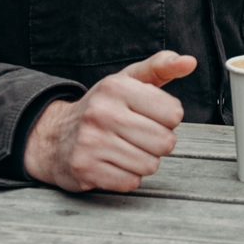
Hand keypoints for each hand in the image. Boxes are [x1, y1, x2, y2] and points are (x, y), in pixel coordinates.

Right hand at [21, 51, 195, 192]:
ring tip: (125, 148)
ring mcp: (91, 142)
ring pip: (150, 165)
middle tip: (138, 135)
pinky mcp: (85, 169)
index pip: (174, 113)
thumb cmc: (101, 107)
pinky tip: (113, 163)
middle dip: (157, 142)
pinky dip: (127, 176)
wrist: (54, 136)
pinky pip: (131, 182)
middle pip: (165, 142)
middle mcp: (101, 112)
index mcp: (115, 86)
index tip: (150, 115)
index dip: (167, 118)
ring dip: (143, 161)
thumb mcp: (128, 80)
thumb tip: (190, 62)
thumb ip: (161, 67)